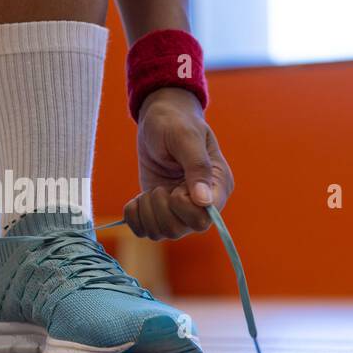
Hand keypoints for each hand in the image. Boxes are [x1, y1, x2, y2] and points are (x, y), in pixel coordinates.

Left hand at [124, 87, 233, 239]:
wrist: (157, 119)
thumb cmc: (175, 121)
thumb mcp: (185, 137)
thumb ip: (196, 167)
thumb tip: (204, 201)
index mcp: (218, 185)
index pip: (205, 218)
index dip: (183, 208)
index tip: (175, 188)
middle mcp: (201, 203)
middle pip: (181, 230)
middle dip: (161, 210)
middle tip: (158, 188)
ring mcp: (179, 208)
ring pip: (162, 233)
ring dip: (147, 212)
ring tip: (150, 190)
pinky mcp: (159, 209)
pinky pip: (144, 231)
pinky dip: (134, 217)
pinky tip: (137, 199)